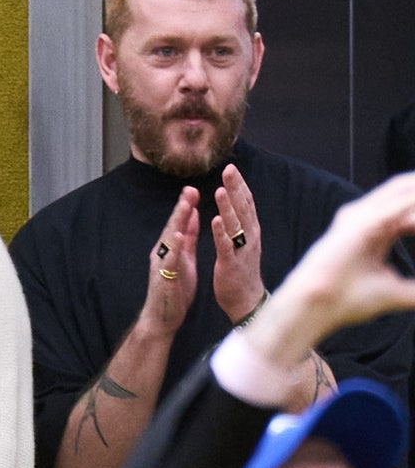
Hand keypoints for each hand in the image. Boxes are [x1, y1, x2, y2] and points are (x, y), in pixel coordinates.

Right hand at [141, 186, 200, 340]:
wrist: (163, 317)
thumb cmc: (176, 290)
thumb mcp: (186, 259)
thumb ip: (189, 239)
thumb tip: (193, 216)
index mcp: (171, 248)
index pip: (180, 223)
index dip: (186, 206)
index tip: (193, 189)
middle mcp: (164, 252)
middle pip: (173, 226)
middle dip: (182, 207)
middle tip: (190, 188)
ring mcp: (162, 264)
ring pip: (170, 239)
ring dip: (178, 221)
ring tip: (186, 205)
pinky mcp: (164, 277)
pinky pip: (170, 259)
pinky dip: (175, 247)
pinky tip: (179, 236)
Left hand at [212, 165, 264, 324]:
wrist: (245, 300)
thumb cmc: (242, 270)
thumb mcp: (245, 243)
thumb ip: (242, 224)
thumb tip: (241, 204)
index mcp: (251, 231)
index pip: (247, 203)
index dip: (240, 185)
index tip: (232, 167)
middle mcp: (250, 238)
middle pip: (243, 208)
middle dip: (236, 188)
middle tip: (229, 169)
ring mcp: (241, 250)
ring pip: (235, 224)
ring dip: (228, 206)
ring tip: (220, 189)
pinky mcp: (231, 264)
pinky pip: (226, 246)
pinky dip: (221, 232)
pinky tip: (215, 220)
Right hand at [248, 172, 414, 371]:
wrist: (314, 308)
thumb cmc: (346, 301)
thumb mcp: (395, 292)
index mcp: (375, 229)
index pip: (410, 206)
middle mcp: (367, 217)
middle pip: (407, 190)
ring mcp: (360, 217)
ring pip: (403, 191)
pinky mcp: (357, 223)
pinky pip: (395, 209)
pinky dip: (413, 211)